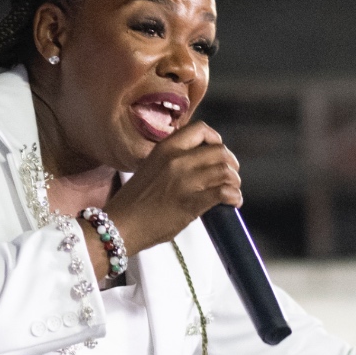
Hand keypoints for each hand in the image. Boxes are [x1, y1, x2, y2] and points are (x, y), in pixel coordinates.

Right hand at [103, 119, 243, 251]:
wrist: (120, 224)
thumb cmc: (135, 201)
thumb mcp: (152, 168)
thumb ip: (173, 161)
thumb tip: (200, 163)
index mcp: (165, 148)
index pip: (200, 129)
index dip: (216, 140)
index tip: (219, 153)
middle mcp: (176, 160)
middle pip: (220, 152)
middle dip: (231, 164)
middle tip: (231, 177)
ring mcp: (184, 180)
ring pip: (225, 171)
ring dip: (234, 182)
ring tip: (233, 191)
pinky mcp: (191, 202)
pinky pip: (224, 192)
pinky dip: (234, 197)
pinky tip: (233, 202)